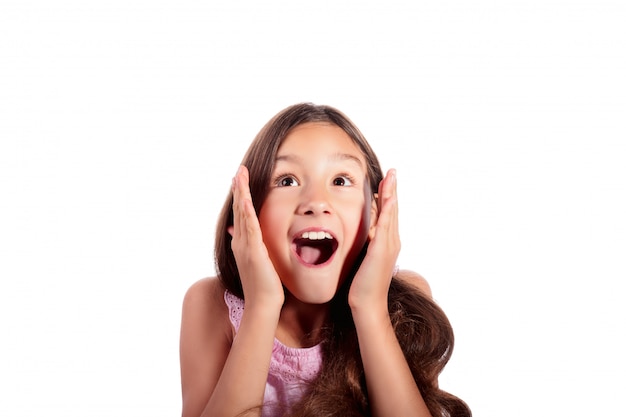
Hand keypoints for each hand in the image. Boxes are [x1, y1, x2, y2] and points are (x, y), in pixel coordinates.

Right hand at [229, 165, 284, 309]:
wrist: (263, 304)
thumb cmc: (263, 286)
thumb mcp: (256, 261)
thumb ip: (249, 246)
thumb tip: (236, 232)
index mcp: (242, 244)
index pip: (240, 214)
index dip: (240, 196)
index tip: (240, 180)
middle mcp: (240, 242)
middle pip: (238, 210)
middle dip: (238, 189)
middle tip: (238, 171)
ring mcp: (245, 246)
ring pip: (242, 215)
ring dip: (241, 194)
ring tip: (239, 176)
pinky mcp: (254, 252)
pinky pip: (250, 228)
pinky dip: (246, 213)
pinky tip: (245, 200)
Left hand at [348, 169, 399, 311]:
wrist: (367, 303)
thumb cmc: (363, 283)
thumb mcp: (364, 257)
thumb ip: (365, 244)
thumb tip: (361, 232)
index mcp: (387, 242)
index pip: (388, 214)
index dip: (388, 196)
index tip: (387, 180)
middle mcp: (392, 241)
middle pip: (392, 210)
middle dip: (392, 189)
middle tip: (393, 171)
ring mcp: (389, 245)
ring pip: (391, 214)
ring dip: (392, 194)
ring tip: (392, 178)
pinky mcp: (381, 250)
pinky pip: (385, 226)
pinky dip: (388, 211)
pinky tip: (389, 198)